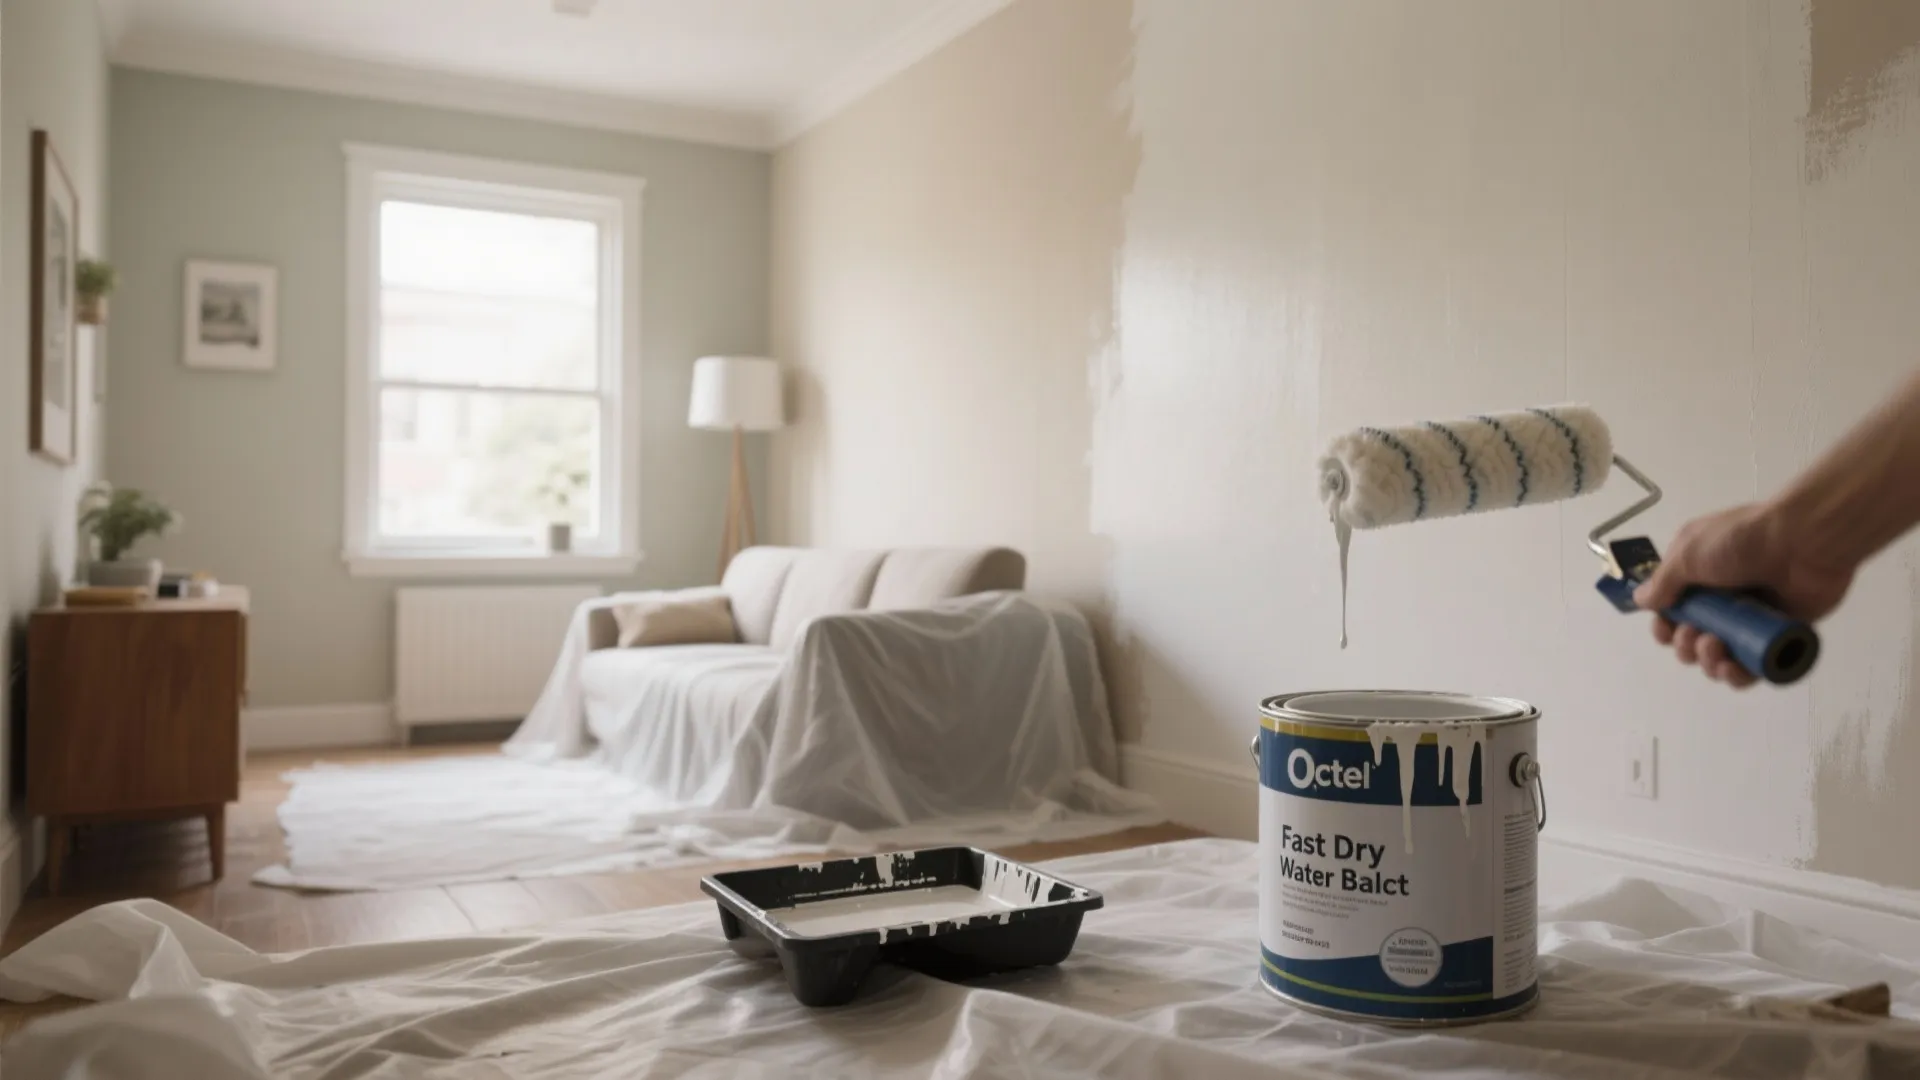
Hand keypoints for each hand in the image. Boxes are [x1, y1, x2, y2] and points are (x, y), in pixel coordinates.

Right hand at [1632, 502, 1853, 687]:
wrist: (1804, 541)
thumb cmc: (1741, 542)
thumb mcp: (1689, 552)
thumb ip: (1663, 581)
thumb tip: (1641, 601)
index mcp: (1700, 576)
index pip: (1673, 612)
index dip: (1665, 626)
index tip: (1666, 628)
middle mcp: (1724, 599)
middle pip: (1693, 639)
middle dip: (1685, 646)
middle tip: (1695, 635)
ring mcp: (1753, 619)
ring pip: (1721, 658)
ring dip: (1708, 662)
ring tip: (1715, 649)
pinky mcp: (1781, 636)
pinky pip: (1756, 667)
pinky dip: (1739, 676)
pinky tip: (1733, 669)